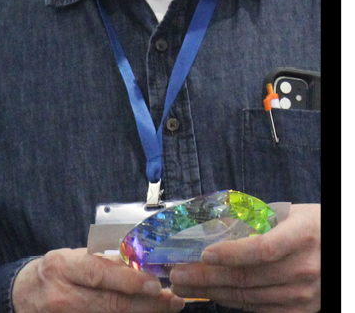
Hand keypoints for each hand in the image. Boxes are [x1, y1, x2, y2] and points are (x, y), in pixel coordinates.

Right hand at [13, 249, 186, 312]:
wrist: (26, 298)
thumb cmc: (54, 274)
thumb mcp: (71, 258)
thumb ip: (101, 262)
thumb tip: (140, 263)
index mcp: (62, 267)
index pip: (98, 274)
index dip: (129, 280)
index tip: (156, 283)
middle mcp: (65, 295)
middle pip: (113, 304)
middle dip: (148, 303)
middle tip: (174, 299)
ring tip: (168, 306)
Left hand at [166, 201, 318, 310]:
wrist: (340, 251)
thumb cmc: (308, 226)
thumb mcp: (285, 213)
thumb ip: (252, 219)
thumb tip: (208, 224)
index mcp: (301, 236)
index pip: (263, 249)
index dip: (231, 253)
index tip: (204, 254)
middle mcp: (305, 268)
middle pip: (248, 276)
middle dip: (206, 276)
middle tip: (177, 273)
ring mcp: (305, 294)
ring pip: (251, 296)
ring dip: (213, 292)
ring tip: (186, 286)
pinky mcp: (303, 310)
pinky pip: (263, 309)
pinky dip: (235, 302)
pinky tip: (214, 295)